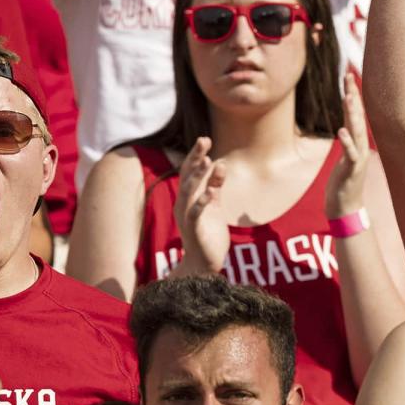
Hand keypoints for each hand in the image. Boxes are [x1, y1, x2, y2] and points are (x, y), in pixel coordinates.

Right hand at [174, 137, 230, 273]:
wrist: (204, 264)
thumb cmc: (208, 233)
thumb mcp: (214, 204)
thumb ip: (216, 185)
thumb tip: (220, 163)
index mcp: (188, 198)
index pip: (189, 172)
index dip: (196, 156)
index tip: (205, 140)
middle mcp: (184, 205)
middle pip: (186, 177)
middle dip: (195, 158)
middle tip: (204, 140)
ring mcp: (187, 218)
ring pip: (188, 193)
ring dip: (198, 176)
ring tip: (208, 161)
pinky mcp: (194, 231)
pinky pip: (195, 214)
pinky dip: (202, 202)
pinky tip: (210, 191)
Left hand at [325, 71, 369, 218]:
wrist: (346, 207)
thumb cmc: (344, 181)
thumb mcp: (346, 154)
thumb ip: (348, 138)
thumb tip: (345, 123)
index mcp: (357, 141)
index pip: (356, 112)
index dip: (352, 93)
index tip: (348, 75)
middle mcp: (361, 145)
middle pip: (357, 116)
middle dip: (353, 96)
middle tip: (348, 76)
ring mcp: (358, 157)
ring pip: (356, 131)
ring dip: (353, 114)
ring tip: (348, 97)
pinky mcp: (352, 170)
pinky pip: (351, 154)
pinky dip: (347, 142)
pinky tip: (341, 131)